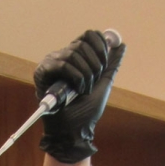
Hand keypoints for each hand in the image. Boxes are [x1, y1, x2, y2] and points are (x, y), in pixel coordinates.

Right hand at [34, 30, 126, 163]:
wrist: (74, 130)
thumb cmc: (86, 110)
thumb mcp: (103, 83)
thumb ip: (110, 65)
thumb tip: (121, 45)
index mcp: (76, 57)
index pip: (89, 36)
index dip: (101, 46)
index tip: (105, 63)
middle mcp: (62, 56)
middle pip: (83, 43)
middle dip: (95, 65)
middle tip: (94, 82)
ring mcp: (51, 63)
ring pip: (74, 53)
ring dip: (86, 75)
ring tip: (84, 91)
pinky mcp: (43, 72)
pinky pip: (64, 65)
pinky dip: (76, 78)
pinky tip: (76, 90)